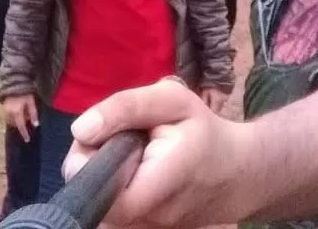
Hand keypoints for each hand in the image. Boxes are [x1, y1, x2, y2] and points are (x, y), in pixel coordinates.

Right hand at [3, 94, 39, 141]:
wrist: (14, 84)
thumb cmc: (25, 93)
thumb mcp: (31, 102)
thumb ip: (33, 114)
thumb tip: (36, 125)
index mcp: (16, 112)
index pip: (21, 126)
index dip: (24, 133)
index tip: (27, 140)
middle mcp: (9, 113)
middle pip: (16, 124)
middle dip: (22, 124)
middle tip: (28, 118)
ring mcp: (4, 111)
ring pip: (11, 122)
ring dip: (17, 122)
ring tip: (23, 113)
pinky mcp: (2, 109)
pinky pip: (7, 118)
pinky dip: (13, 119)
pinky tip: (18, 113)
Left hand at [63, 78, 249, 228]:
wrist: (237, 173)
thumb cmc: (203, 132)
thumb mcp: (172, 101)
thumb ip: (126, 108)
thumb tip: (80, 131)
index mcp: (161, 183)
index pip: (103, 195)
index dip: (87, 166)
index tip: (97, 137)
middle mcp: (154, 218)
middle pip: (97, 199)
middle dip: (92, 167)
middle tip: (114, 139)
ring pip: (104, 207)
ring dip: (104, 179)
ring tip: (127, 155)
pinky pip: (116, 213)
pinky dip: (116, 191)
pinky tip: (133, 174)